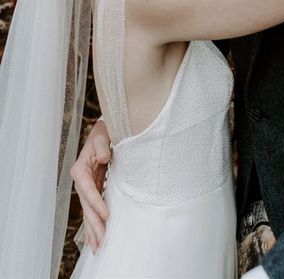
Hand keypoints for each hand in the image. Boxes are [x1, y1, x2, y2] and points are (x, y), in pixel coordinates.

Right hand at [70, 119, 110, 252]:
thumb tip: (104, 157)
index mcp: (80, 169)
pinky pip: (92, 210)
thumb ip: (102, 145)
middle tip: (102, 239)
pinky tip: (96, 240)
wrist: (102, 132)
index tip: (106, 215)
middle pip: (87, 205)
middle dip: (94, 223)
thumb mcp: (102, 135)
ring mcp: (86, 188)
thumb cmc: (102, 133)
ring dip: (92, 229)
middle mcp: (81, 181)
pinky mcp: (93, 191)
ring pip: (88, 212)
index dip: (96, 202)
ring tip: (98, 247)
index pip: (88, 189)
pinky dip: (93, 225)